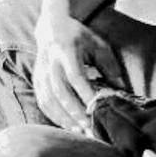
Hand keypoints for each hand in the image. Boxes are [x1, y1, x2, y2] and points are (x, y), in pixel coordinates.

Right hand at [33, 13, 124, 133]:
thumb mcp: (97, 45)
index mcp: (65, 51)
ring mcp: (40, 71)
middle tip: (88, 125)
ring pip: (48, 98)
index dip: (85, 93)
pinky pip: (42, 100)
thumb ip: (109, 66)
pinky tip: (66, 124)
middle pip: (59, 91)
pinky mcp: (36, 79)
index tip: (97, 107)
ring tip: (78, 129)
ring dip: (63, 116)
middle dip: (74, 110)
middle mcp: (49, 62)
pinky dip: (53, 114)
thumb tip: (119, 89)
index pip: (75, 76)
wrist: (50, 27)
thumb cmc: (78, 36)